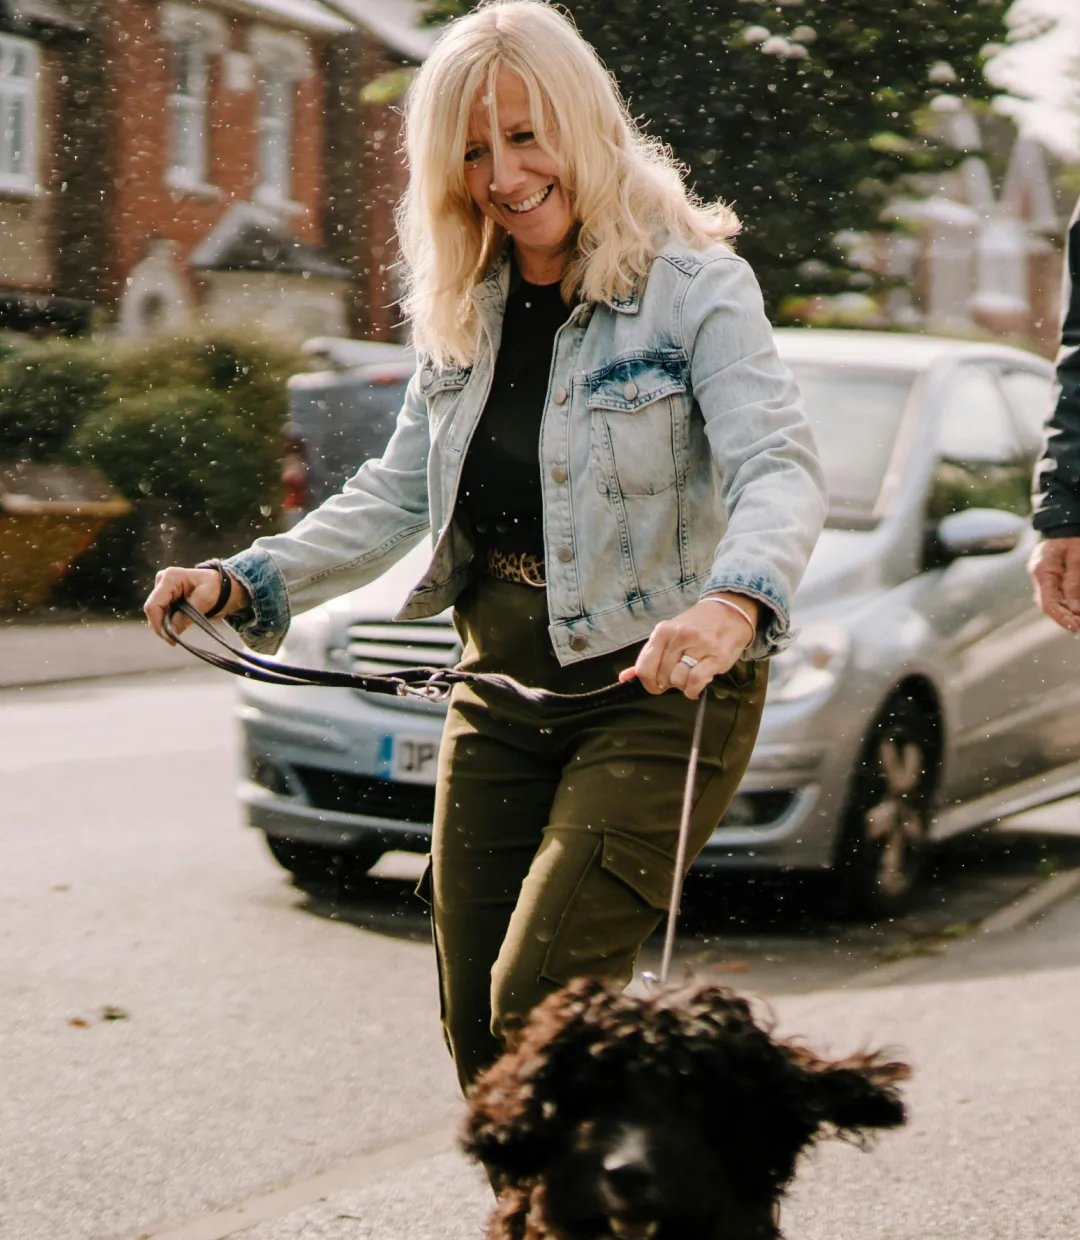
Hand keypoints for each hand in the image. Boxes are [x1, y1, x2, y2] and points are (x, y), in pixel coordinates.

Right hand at [143, 566, 250, 644]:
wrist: (221, 586)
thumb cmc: (215, 588)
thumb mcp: (204, 600)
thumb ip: (186, 616)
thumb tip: (170, 634)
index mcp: (170, 578)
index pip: (153, 605)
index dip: (157, 624)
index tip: (169, 639)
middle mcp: (162, 582)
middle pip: (152, 611)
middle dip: (162, 627)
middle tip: (174, 641)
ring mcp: (162, 590)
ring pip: (155, 614)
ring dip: (165, 626)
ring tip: (180, 631)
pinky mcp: (164, 598)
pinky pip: (161, 615)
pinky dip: (168, 623)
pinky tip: (178, 626)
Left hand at [619, 593, 757, 698]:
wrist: (729, 613)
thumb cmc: (695, 627)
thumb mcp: (669, 635)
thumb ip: (649, 656)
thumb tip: (624, 677)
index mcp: (662, 631)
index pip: (644, 667)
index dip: (648, 683)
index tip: (656, 685)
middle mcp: (679, 636)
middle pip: (662, 676)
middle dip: (668, 682)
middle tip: (679, 673)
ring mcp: (699, 645)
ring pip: (678, 680)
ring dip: (683, 685)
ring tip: (690, 674)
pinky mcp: (716, 656)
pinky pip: (695, 682)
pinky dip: (693, 690)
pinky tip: (696, 685)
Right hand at [1028, 538, 1079, 633]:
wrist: (1067, 522)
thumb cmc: (1073, 536)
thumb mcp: (1077, 556)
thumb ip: (1074, 581)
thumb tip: (1075, 608)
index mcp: (1041, 571)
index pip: (1047, 602)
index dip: (1060, 618)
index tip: (1075, 627)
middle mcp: (1040, 576)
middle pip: (1051, 604)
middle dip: (1067, 617)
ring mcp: (1046, 576)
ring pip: (1056, 601)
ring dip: (1070, 612)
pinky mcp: (1053, 575)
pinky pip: (1060, 594)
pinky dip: (1070, 602)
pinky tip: (1078, 609)